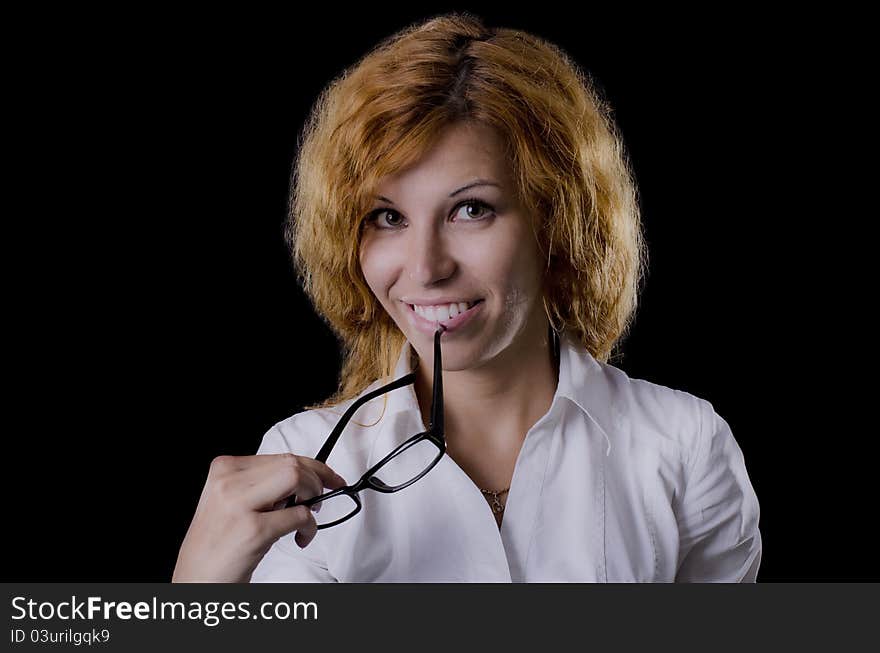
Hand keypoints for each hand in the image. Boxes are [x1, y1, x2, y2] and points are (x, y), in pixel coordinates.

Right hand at [172, 453, 346, 582]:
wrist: (195, 579)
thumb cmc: (217, 543)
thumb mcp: (230, 501)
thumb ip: (260, 485)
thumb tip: (304, 477)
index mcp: (224, 469)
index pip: (280, 456)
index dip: (312, 466)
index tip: (327, 476)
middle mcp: (228, 482)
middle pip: (292, 464)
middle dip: (317, 479)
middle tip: (320, 499)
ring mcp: (239, 504)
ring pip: (297, 479)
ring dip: (313, 498)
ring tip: (306, 517)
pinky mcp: (253, 530)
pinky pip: (299, 516)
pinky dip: (309, 527)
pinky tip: (300, 538)